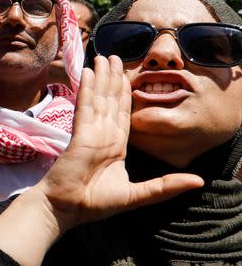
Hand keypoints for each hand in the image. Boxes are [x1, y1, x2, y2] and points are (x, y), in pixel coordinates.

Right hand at [36, 55, 203, 232]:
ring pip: (99, 98)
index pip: (123, 113)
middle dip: (113, 78)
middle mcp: (103, 134)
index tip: (126, 74)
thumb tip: (199, 181)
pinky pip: (86, 106)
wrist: (66, 209)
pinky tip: (88, 72)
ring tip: (104, 56)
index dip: (125, 93)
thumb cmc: (95, 204)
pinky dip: (87, 88)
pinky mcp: (80, 133)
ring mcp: (90, 132)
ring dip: (102, 76)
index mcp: (114, 146)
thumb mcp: (138, 196)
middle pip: (111, 100)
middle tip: (114, 56)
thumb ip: (166, 186)